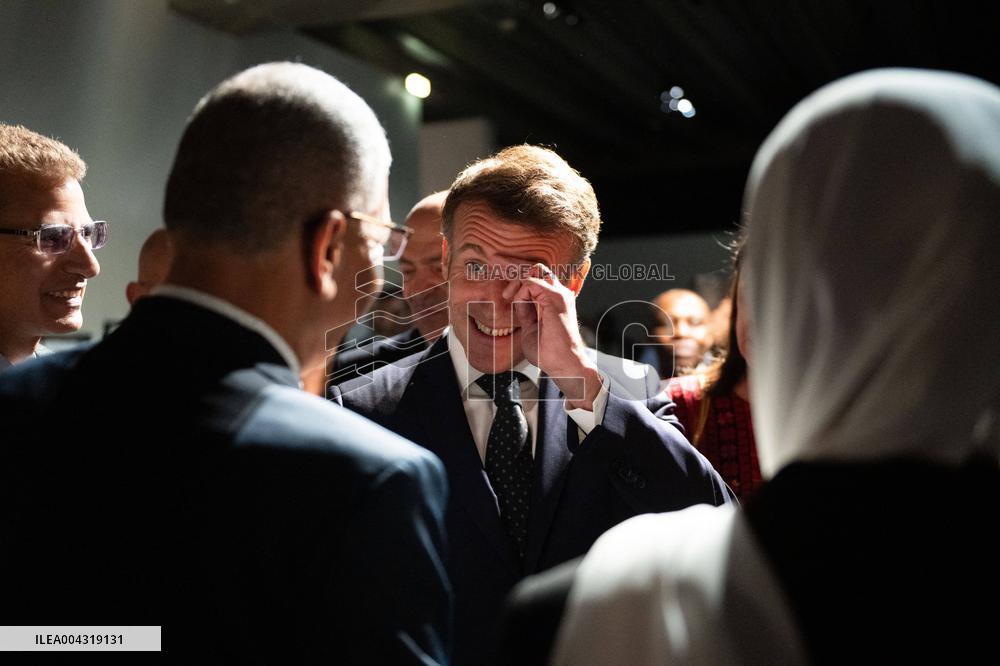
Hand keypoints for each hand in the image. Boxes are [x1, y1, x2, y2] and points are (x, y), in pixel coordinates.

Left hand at [503, 263, 601, 409]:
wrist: (564, 365)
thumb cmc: (551, 353)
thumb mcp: (530, 328)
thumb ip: (525, 313)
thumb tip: (516, 303)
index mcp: (556, 301)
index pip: (537, 278)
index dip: (518, 278)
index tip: (503, 283)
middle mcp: (560, 294)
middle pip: (537, 269)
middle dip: (515, 272)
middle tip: (503, 286)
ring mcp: (559, 295)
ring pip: (534, 271)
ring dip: (517, 282)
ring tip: (508, 297)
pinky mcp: (555, 298)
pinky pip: (531, 283)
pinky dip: (520, 292)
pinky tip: (518, 304)